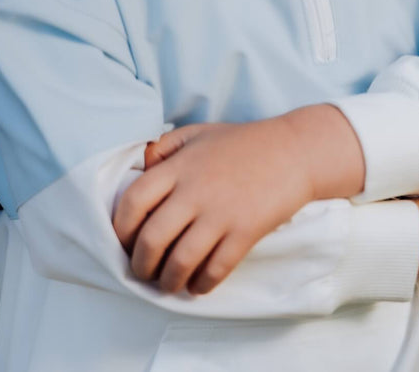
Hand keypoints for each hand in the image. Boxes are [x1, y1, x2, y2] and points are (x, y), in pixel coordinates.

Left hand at [112, 106, 364, 294]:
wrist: (296, 151)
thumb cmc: (246, 142)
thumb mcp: (200, 133)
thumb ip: (166, 147)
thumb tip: (140, 168)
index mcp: (179, 167)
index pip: (133, 203)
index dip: (121, 229)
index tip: (124, 242)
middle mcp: (195, 192)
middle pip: (151, 239)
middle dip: (141, 264)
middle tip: (144, 271)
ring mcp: (221, 214)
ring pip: (180, 261)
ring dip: (168, 281)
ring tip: (169, 284)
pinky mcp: (246, 232)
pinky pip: (216, 269)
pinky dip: (202, 284)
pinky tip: (199, 285)